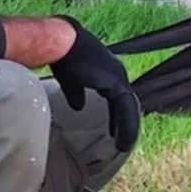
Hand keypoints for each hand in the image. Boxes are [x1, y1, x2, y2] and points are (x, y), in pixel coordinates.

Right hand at [49, 16, 141, 152]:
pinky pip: (125, 110)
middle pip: (125, 105)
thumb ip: (76, 93)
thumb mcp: (71, 81)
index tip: (112, 131)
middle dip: (124, 124)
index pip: (116, 99)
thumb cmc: (64, 58)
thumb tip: (79, 107)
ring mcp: (119, 77)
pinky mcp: (117, 83)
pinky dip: (126, 126)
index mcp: (107, 73)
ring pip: (128, 109)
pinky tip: (122, 140)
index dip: (115, 116)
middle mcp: (117, 74)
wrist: (62, 45)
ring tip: (123, 146)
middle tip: (122, 143)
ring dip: (127, 129)